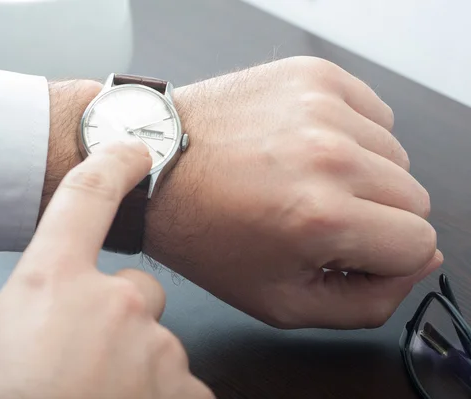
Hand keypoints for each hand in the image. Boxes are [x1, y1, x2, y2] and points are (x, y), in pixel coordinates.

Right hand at [0, 142, 212, 398]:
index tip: (131, 149)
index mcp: (52, 283)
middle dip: (118, 320)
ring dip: (136, 368)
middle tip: (85, 362)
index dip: (111, 165)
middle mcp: (115, 304)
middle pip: (136, 291)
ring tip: (95, 398)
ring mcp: (157, 349)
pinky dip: (159, 398)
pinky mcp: (185, 393)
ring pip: (158, 344)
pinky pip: (180, 386)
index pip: (86, 197)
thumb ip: (27, 323)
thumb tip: (41, 329)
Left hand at [145, 56, 441, 328]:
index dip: (385, 257)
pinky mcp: (312, 76)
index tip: (346, 251)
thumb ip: (365, 302)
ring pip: (395, 155)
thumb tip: (418, 264)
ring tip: (302, 180)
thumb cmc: (204, 232)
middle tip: (316, 217)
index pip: (420, 244)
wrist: (157, 169)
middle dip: (374, 218)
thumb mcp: (279, 300)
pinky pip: (372, 114)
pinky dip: (349, 135)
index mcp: (320, 217)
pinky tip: (303, 148)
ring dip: (360, 175)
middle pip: (414, 198)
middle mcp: (328, 155)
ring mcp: (321, 107)